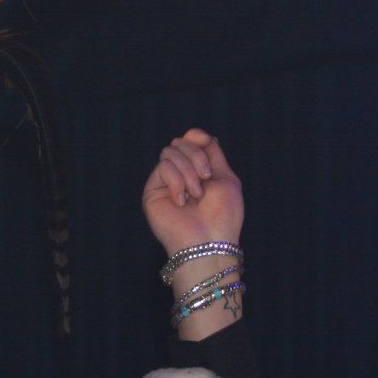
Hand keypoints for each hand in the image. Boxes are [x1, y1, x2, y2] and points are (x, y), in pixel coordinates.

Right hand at [141, 128, 242, 257]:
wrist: (208, 242)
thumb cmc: (222, 216)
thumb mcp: (226, 178)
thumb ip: (213, 154)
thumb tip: (201, 135)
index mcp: (198, 171)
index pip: (191, 139)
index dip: (197, 136)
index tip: (207, 142)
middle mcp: (181, 175)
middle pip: (180, 142)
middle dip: (197, 157)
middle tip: (206, 180)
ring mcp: (165, 183)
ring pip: (170, 152)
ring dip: (189, 172)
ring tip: (195, 195)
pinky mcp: (152, 192)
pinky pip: (163, 167)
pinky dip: (177, 182)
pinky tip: (181, 201)